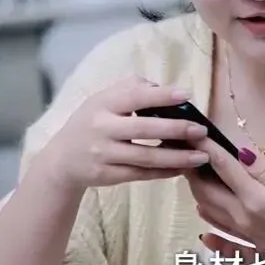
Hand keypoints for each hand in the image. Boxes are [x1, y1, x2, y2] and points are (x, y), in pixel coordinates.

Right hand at [38, 78, 209, 190]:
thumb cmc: (91, 122)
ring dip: (177, 157)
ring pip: (145, 157)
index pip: (134, 97)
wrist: (62, 160)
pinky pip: (141, 175)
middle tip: (201, 131)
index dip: (160, 95)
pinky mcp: (107, 176)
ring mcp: (103, 154)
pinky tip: (183, 168)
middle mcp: (101, 129)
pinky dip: (164, 172)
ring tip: (201, 155)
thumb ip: (131, 89)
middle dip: (176, 129)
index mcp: (102, 104)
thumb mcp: (102, 100)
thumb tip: (163, 88)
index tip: (186, 95)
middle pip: (143, 129)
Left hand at [189, 136, 264, 263]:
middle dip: (196, 171)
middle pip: (210, 190)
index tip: (198, 134)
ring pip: (212, 215)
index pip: (227, 165)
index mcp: (263, 194)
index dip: (210, 147)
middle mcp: (249, 216)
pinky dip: (213, 241)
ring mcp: (250, 239)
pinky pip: (227, 250)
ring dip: (201, 197)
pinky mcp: (257, 259)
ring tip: (197, 183)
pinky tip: (205, 235)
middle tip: (191, 155)